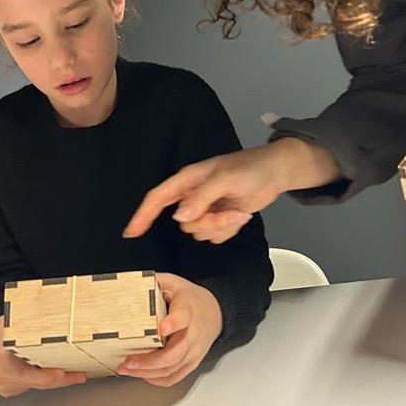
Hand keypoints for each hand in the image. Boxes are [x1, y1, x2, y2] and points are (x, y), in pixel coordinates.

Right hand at [0, 317, 86, 396]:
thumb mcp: (11, 322)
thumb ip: (30, 325)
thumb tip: (58, 316)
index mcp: (0, 352)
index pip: (25, 368)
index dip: (45, 373)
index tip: (61, 372)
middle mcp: (1, 373)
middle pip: (36, 380)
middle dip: (61, 378)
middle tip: (80, 375)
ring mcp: (4, 384)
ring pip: (36, 385)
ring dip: (55, 379)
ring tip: (76, 374)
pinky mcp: (8, 390)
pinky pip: (31, 386)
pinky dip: (44, 379)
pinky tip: (59, 374)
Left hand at [117, 273, 222, 386]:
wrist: (214, 312)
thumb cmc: (190, 299)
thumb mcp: (173, 283)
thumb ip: (154, 282)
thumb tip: (129, 282)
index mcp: (188, 309)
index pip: (183, 317)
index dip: (173, 323)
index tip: (162, 327)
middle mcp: (193, 333)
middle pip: (174, 353)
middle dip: (148, 361)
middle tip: (127, 361)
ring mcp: (194, 351)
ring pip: (172, 369)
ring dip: (147, 372)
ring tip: (127, 369)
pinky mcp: (192, 362)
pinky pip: (175, 377)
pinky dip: (157, 379)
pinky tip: (143, 375)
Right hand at [124, 143, 292, 244]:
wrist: (274, 174)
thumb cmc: (250, 168)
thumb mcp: (224, 179)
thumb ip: (201, 198)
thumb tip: (180, 216)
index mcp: (188, 181)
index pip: (157, 198)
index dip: (142, 215)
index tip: (130, 232)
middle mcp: (193, 196)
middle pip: (184, 224)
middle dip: (207, 224)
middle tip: (227, 212)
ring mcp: (206, 209)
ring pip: (199, 232)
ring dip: (220, 227)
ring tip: (237, 212)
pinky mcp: (219, 219)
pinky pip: (214, 236)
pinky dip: (229, 230)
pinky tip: (239, 215)